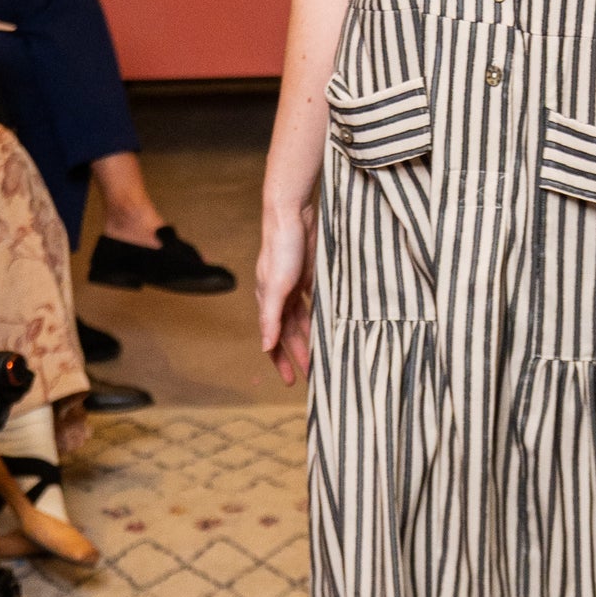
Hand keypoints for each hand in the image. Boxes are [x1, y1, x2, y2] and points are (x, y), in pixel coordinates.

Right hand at [257, 204, 314, 383]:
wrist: (292, 214)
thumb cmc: (281, 248)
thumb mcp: (276, 285)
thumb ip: (271, 317)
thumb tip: (266, 347)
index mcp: (268, 302)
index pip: (273, 340)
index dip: (280, 361)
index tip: (290, 382)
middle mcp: (279, 297)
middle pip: (289, 334)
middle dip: (299, 354)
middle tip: (315, 374)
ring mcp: (293, 286)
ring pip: (301, 320)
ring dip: (310, 337)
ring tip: (324, 354)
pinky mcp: (307, 275)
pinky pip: (312, 303)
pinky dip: (318, 316)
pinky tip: (329, 324)